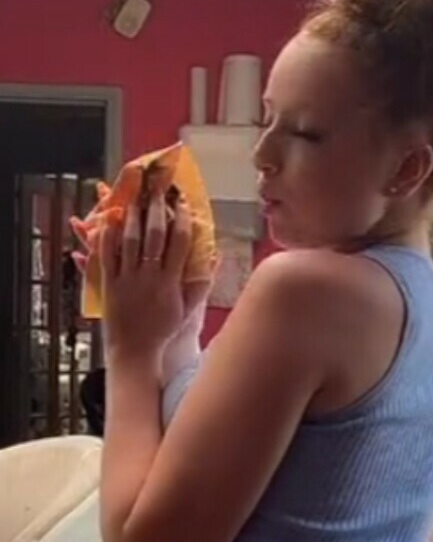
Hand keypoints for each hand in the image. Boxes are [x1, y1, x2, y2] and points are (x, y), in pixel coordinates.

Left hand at [100, 189, 191, 358]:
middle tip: (157, 189)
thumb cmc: (163, 331)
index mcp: (171, 283)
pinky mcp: (110, 285)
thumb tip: (216, 257)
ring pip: (130, 241)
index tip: (182, 202)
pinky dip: (108, 235)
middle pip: (154, 236)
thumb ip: (201, 283)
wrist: (135, 352)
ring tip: (135, 197)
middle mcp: (150, 278)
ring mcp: (128, 280)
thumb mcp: (188, 309)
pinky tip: (110, 219)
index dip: (181, 219)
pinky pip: (107, 255)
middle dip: (156, 209)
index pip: (180, 243)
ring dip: (133, 216)